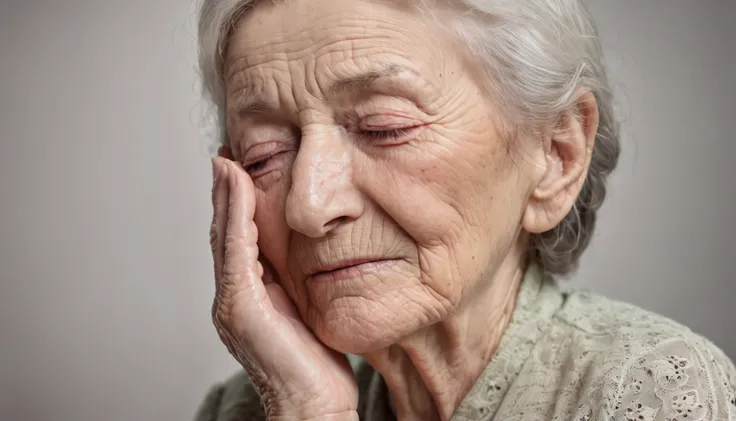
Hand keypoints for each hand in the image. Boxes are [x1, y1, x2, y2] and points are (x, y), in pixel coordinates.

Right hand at [209, 147, 358, 420]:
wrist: (312, 406)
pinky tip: (238, 188)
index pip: (239, 241)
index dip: (235, 205)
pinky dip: (234, 217)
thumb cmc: (315, 366)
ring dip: (224, 197)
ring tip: (227, 163)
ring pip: (224, 238)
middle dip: (224, 194)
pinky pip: (236, 252)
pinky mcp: (240, 307)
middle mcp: (234, 296)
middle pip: (224, 234)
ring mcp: (233, 302)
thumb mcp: (308, 311)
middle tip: (226, 156)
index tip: (239, 170)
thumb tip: (312, 257)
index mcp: (249, 296)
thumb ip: (299, 284)